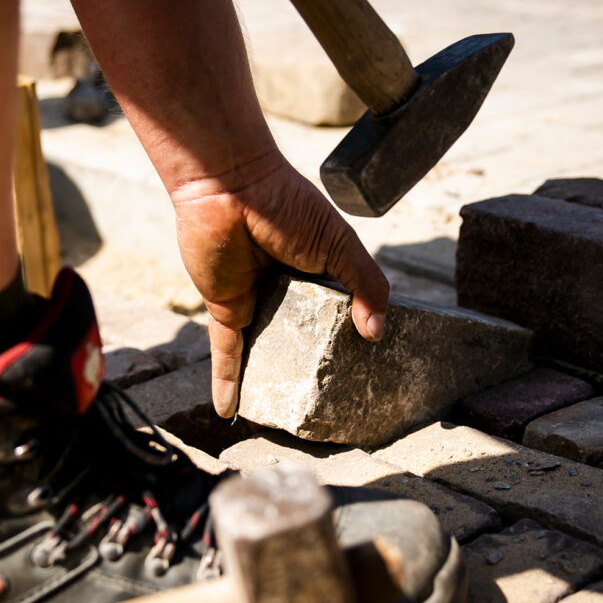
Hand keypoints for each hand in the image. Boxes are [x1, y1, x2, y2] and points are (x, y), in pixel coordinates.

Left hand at [170, 151, 390, 417]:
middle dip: (306, 365)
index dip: (348, 334)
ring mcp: (253, 299)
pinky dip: (226, 380)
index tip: (364, 365)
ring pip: (263, 348)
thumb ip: (364, 283)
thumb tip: (378, 332)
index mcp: (315, 269)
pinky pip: (226, 352)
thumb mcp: (338, 243)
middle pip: (296, 334)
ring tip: (282, 414)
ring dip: (268, 377)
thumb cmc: (286, 205)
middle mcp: (283, 288)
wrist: (230, 187)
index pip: (334, 309)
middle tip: (326, 401)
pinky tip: (230, 410)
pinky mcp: (225, 308)